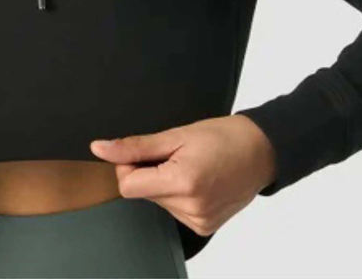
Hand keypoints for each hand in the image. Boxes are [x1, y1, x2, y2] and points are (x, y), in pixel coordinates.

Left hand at [89, 114, 276, 238]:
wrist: (261, 150)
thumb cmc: (223, 136)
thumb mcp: (176, 134)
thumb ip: (135, 146)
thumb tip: (100, 149)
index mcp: (182, 183)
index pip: (127, 185)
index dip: (129, 164)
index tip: (147, 150)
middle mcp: (190, 208)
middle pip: (142, 193)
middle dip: (149, 171)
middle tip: (175, 154)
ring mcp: (199, 220)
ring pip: (157, 201)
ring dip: (164, 183)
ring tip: (190, 165)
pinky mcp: (204, 226)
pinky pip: (174, 210)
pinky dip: (178, 194)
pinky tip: (197, 179)